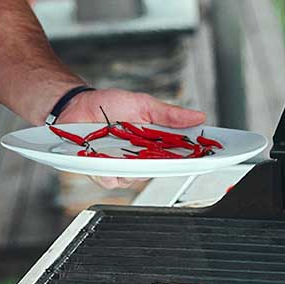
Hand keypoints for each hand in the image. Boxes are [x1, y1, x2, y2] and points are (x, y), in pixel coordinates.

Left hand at [58, 88, 206, 190]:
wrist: (76, 105)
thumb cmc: (108, 105)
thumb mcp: (142, 104)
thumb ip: (168, 114)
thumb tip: (198, 116)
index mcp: (153, 143)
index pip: (179, 155)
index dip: (194, 158)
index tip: (208, 156)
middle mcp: (139, 158)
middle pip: (159, 171)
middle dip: (163, 165)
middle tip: (163, 154)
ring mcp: (120, 166)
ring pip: (134, 178)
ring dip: (131, 167)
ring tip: (125, 152)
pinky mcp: (100, 171)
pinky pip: (109, 179)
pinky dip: (108, 172)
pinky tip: (105, 160)